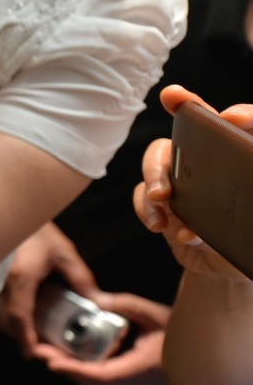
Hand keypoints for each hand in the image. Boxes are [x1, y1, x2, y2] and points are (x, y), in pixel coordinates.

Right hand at [0, 222, 100, 356]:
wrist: (10, 211)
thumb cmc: (37, 231)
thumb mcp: (64, 253)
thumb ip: (80, 279)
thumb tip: (97, 302)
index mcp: (21, 279)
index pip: (20, 316)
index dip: (26, 337)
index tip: (34, 354)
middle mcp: (2, 284)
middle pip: (6, 320)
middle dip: (21, 338)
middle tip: (38, 349)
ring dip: (14, 328)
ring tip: (32, 336)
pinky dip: (8, 316)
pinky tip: (21, 318)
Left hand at [32, 292, 168, 384]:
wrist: (202, 353)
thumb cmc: (181, 332)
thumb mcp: (154, 313)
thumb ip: (125, 305)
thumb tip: (97, 300)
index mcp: (141, 368)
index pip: (102, 375)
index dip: (74, 370)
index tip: (52, 361)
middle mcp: (135, 382)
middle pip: (93, 384)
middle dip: (65, 370)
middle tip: (40, 352)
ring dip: (71, 371)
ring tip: (48, 353)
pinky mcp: (132, 383)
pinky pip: (102, 382)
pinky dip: (83, 371)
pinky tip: (70, 355)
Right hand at [133, 84, 251, 280]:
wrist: (227, 269)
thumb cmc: (249, 241)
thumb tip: (226, 196)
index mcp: (241, 158)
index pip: (245, 125)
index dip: (241, 115)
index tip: (230, 119)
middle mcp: (209, 161)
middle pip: (186, 131)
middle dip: (179, 133)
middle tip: (176, 163)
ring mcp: (182, 178)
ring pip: (157, 157)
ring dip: (155, 175)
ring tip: (163, 199)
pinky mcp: (161, 201)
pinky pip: (142, 194)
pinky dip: (146, 208)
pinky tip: (161, 226)